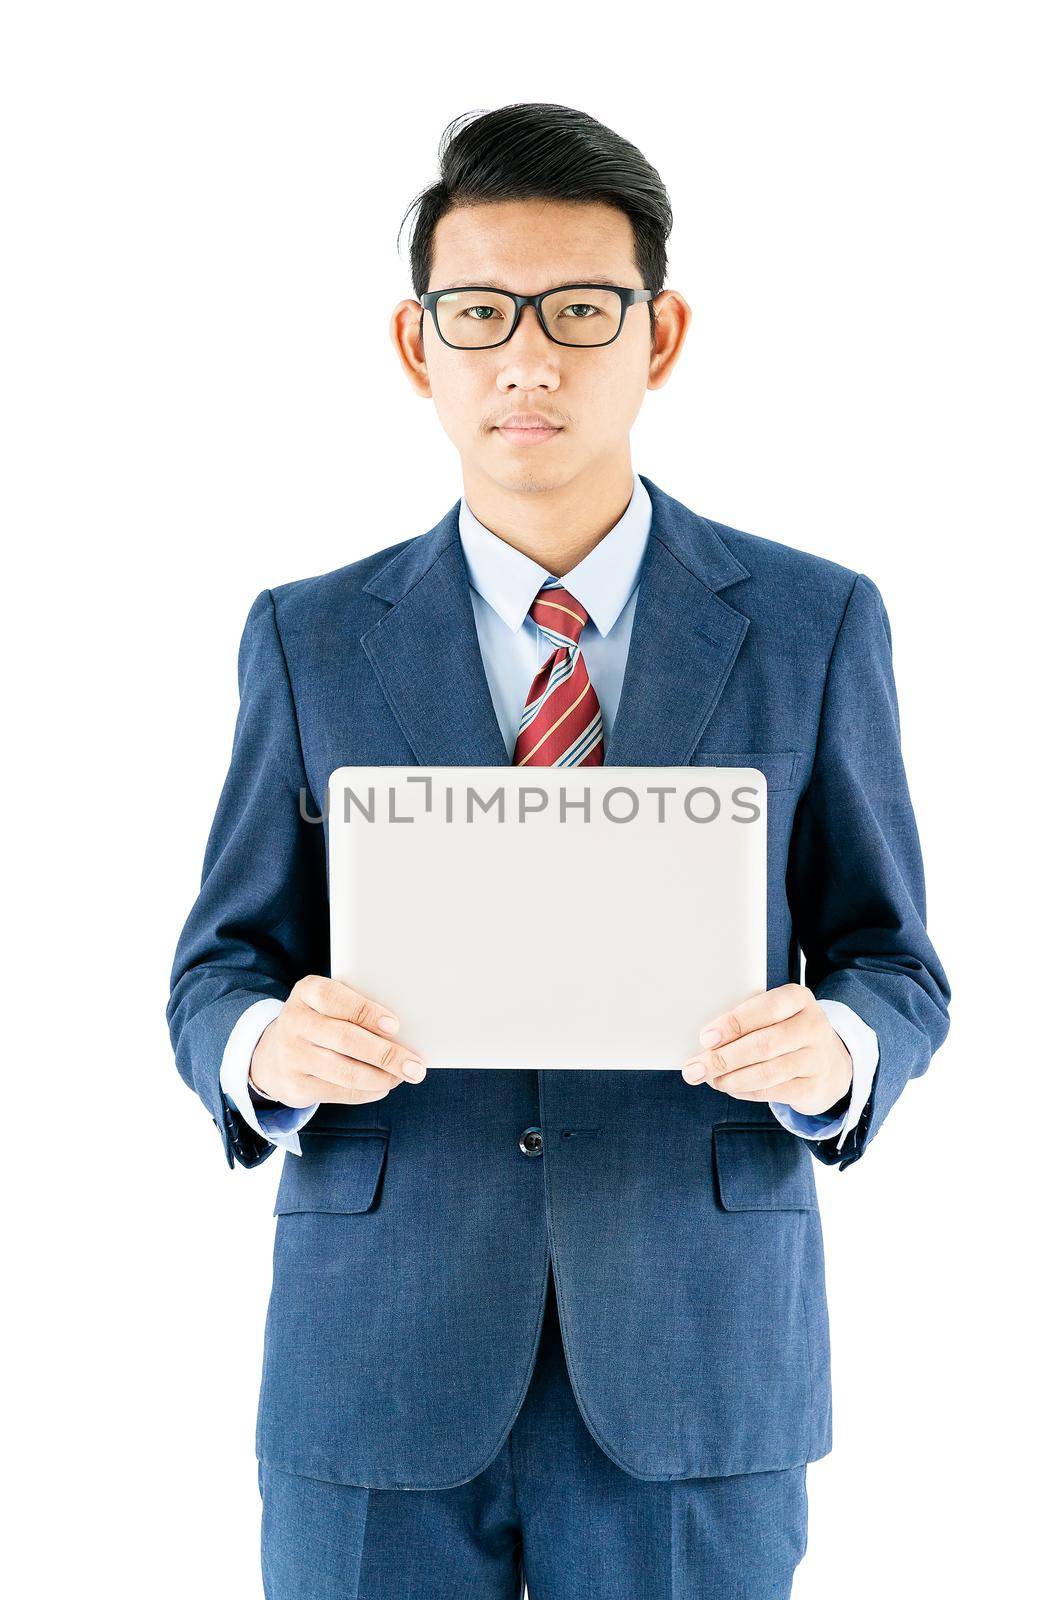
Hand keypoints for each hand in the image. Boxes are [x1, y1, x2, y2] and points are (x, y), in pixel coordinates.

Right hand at [249, 976, 426, 1106]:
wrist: (272, 1054)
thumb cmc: (318, 1022)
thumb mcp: (327, 1004)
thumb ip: (356, 1008)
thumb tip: (403, 1032)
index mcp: (306, 992)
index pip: (335, 998)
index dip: (366, 1012)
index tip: (395, 1025)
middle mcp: (294, 1022)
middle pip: (344, 1038)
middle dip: (385, 1053)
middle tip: (414, 1064)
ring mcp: (292, 1056)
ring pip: (344, 1071)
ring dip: (380, 1077)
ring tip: (402, 1076)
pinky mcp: (295, 1086)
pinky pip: (338, 1092)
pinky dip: (367, 1092)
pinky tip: (383, 1087)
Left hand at [681, 982, 851, 1115]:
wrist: (830, 1063)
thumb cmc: (787, 1031)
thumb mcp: (775, 1014)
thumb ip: (747, 1018)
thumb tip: (705, 1039)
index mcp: (798, 998)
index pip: (765, 1008)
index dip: (733, 1024)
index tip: (705, 1038)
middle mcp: (813, 1026)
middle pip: (762, 1044)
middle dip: (722, 1058)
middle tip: (695, 1068)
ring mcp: (817, 1058)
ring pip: (766, 1072)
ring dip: (731, 1079)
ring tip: (710, 1079)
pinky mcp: (814, 1087)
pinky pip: (772, 1091)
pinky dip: (745, 1091)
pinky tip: (730, 1088)